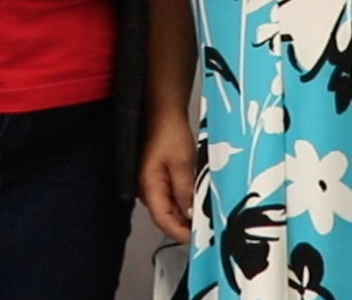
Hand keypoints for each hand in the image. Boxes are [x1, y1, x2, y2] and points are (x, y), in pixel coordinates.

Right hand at [137, 111, 196, 242]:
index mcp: (148, 186)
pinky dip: (182, 203)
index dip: (179, 232)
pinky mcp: (156, 178)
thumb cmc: (170, 133)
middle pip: (164, 216)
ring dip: (184, 215)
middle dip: (183, 226)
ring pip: (167, 208)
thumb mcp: (182, 162)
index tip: (197, 239)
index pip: (162, 219)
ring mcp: (150, 184)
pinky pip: (169, 197)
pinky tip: (196, 204)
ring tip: (205, 220)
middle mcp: (145, 189)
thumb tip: (189, 216)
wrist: (162, 112)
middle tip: (206, 232)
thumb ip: (185, 190)